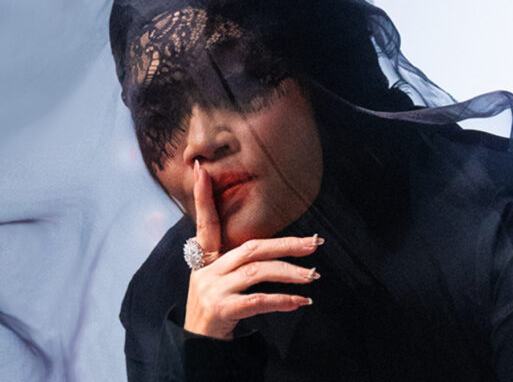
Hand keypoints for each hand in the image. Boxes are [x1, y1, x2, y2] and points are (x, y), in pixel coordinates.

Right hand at [183, 160, 322, 339]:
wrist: (197, 344)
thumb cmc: (213, 306)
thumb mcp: (215, 278)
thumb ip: (232, 259)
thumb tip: (269, 246)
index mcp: (205, 257)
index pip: (205, 221)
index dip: (203, 196)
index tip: (202, 170)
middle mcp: (207, 269)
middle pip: (251, 247)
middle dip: (286, 243)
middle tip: (315, 243)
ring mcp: (212, 288)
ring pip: (258, 271)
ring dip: (290, 272)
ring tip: (314, 275)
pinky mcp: (221, 309)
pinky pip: (258, 300)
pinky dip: (282, 300)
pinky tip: (301, 301)